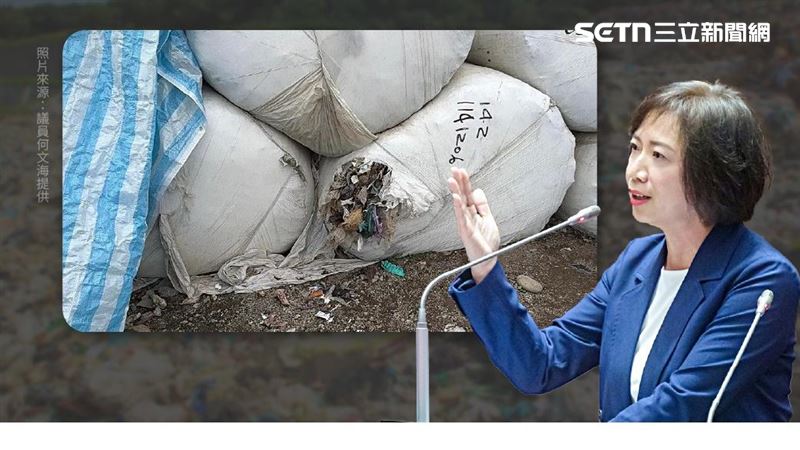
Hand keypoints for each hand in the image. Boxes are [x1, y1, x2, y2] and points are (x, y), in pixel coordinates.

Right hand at [447, 167, 499, 283]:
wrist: (487, 261)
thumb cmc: (486, 243)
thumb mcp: (488, 219)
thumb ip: (483, 206)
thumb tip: (478, 190)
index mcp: (473, 213)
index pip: (468, 194)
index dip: (465, 182)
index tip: (461, 171)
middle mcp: (467, 217)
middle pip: (462, 196)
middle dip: (458, 183)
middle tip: (454, 170)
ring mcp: (465, 224)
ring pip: (459, 204)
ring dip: (455, 191)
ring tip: (452, 180)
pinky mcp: (466, 232)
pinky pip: (461, 217)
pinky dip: (458, 207)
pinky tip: (456, 198)